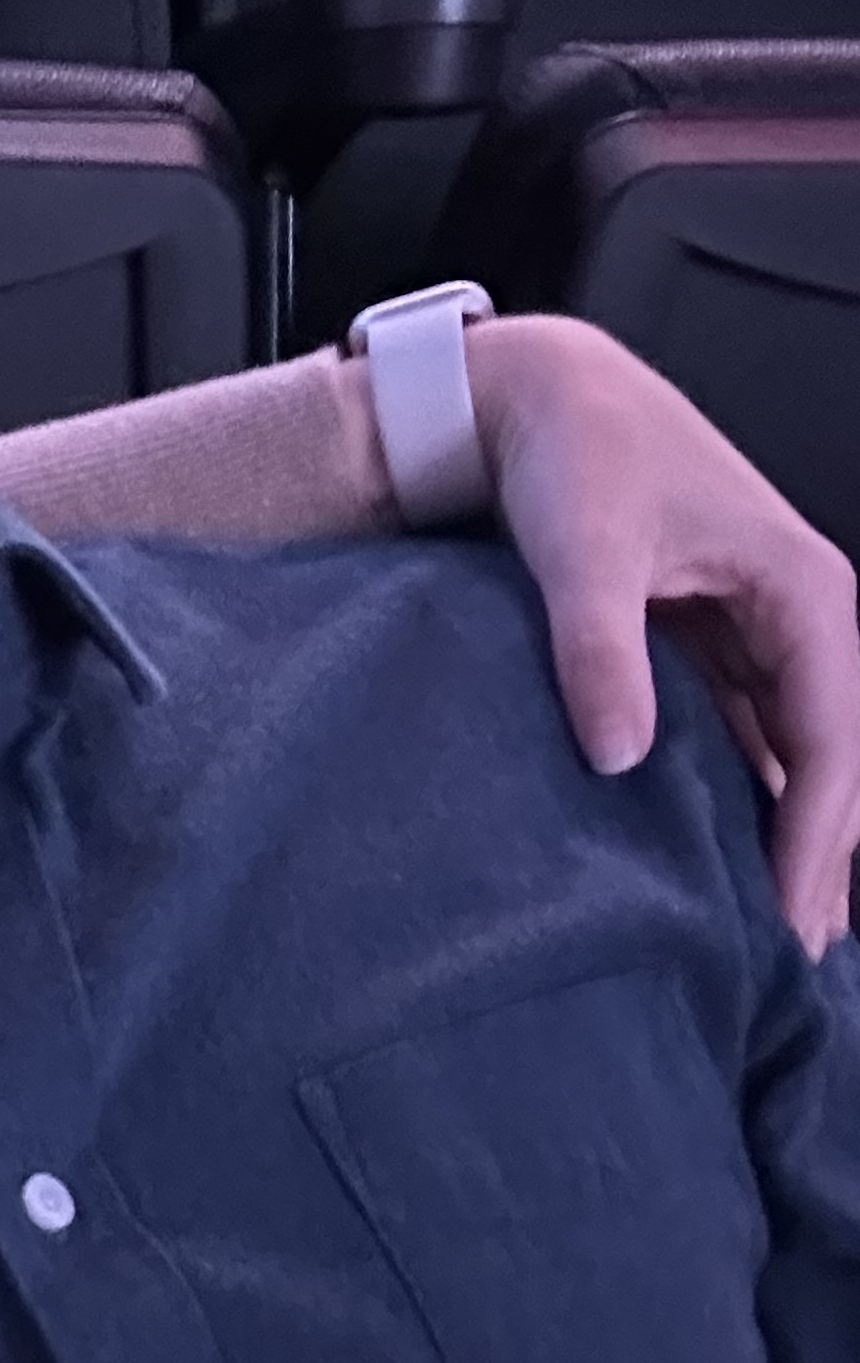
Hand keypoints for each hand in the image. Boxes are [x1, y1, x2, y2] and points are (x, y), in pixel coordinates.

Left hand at [472, 313, 859, 956]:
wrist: (532, 399)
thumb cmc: (574, 455)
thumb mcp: (583, 551)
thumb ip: (599, 651)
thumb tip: (620, 756)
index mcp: (806, 592)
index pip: (833, 744)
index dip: (816, 842)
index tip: (792, 924)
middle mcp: (802, 617)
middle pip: (831, 761)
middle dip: (822, 859)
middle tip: (794, 964)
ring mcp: (761, 632)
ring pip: (795, 757)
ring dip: (791, 837)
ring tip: (770, 937)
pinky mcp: (712, 644)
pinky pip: (750, 740)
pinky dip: (749, 799)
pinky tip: (727, 863)